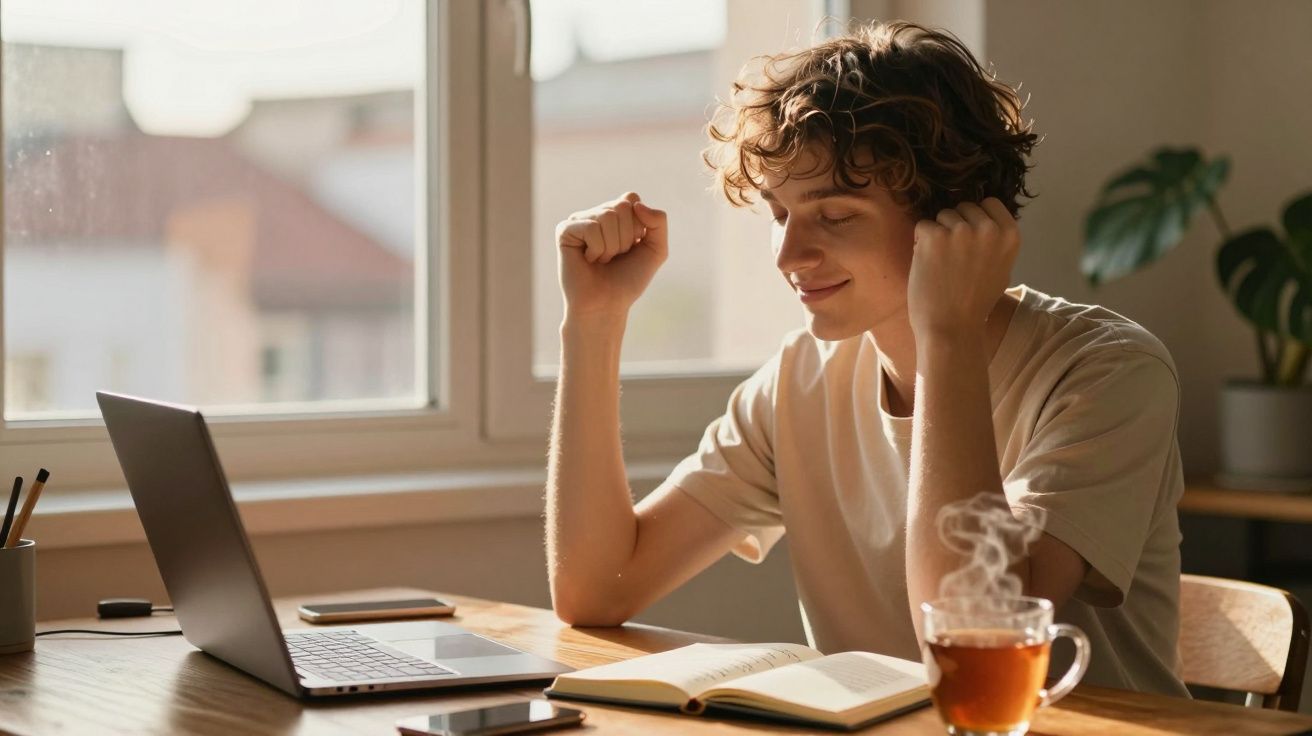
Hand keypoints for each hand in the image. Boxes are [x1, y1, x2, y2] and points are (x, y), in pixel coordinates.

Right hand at [556, 192, 667, 317]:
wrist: (606, 306)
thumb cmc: (627, 280)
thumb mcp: (656, 250)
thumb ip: (659, 222)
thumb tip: (636, 204)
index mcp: (616, 213)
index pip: (632, 199)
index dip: (638, 226)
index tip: (631, 247)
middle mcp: (596, 213)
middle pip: (622, 207)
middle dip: (626, 238)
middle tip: (614, 257)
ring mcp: (579, 220)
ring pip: (608, 216)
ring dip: (612, 246)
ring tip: (602, 260)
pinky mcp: (565, 231)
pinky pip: (591, 228)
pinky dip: (597, 249)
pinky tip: (589, 260)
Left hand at [908, 198, 1018, 341]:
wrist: (951, 328)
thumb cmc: (975, 303)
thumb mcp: (1001, 268)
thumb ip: (996, 241)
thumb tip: (985, 217)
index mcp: (1010, 235)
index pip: (989, 203)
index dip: (976, 218)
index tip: (970, 240)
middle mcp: (988, 228)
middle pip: (963, 208)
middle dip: (955, 226)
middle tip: (954, 259)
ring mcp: (961, 230)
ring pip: (941, 216)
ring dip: (937, 235)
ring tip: (942, 265)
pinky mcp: (934, 236)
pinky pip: (922, 226)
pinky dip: (920, 243)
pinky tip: (928, 266)